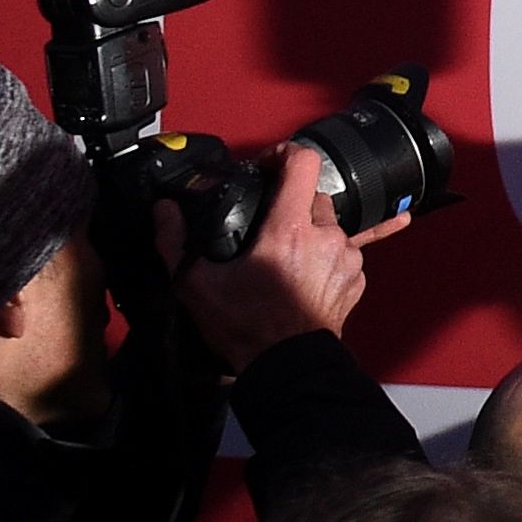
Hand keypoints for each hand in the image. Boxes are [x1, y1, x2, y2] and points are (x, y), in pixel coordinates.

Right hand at [178, 157, 372, 371]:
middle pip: (315, 195)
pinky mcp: (356, 278)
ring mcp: (347, 257)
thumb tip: (164, 211)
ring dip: (310, 231)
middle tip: (267, 223)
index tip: (267, 165)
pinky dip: (327, 255)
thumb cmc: (245, 327)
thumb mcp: (196, 284)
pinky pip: (346, 252)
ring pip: (331, 224)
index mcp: (289, 229)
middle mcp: (327, 236)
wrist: (287, 366)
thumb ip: (174, 242)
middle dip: (291, 203)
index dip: (284, 154)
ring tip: (284, 255)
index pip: (303, 163)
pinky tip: (308, 270)